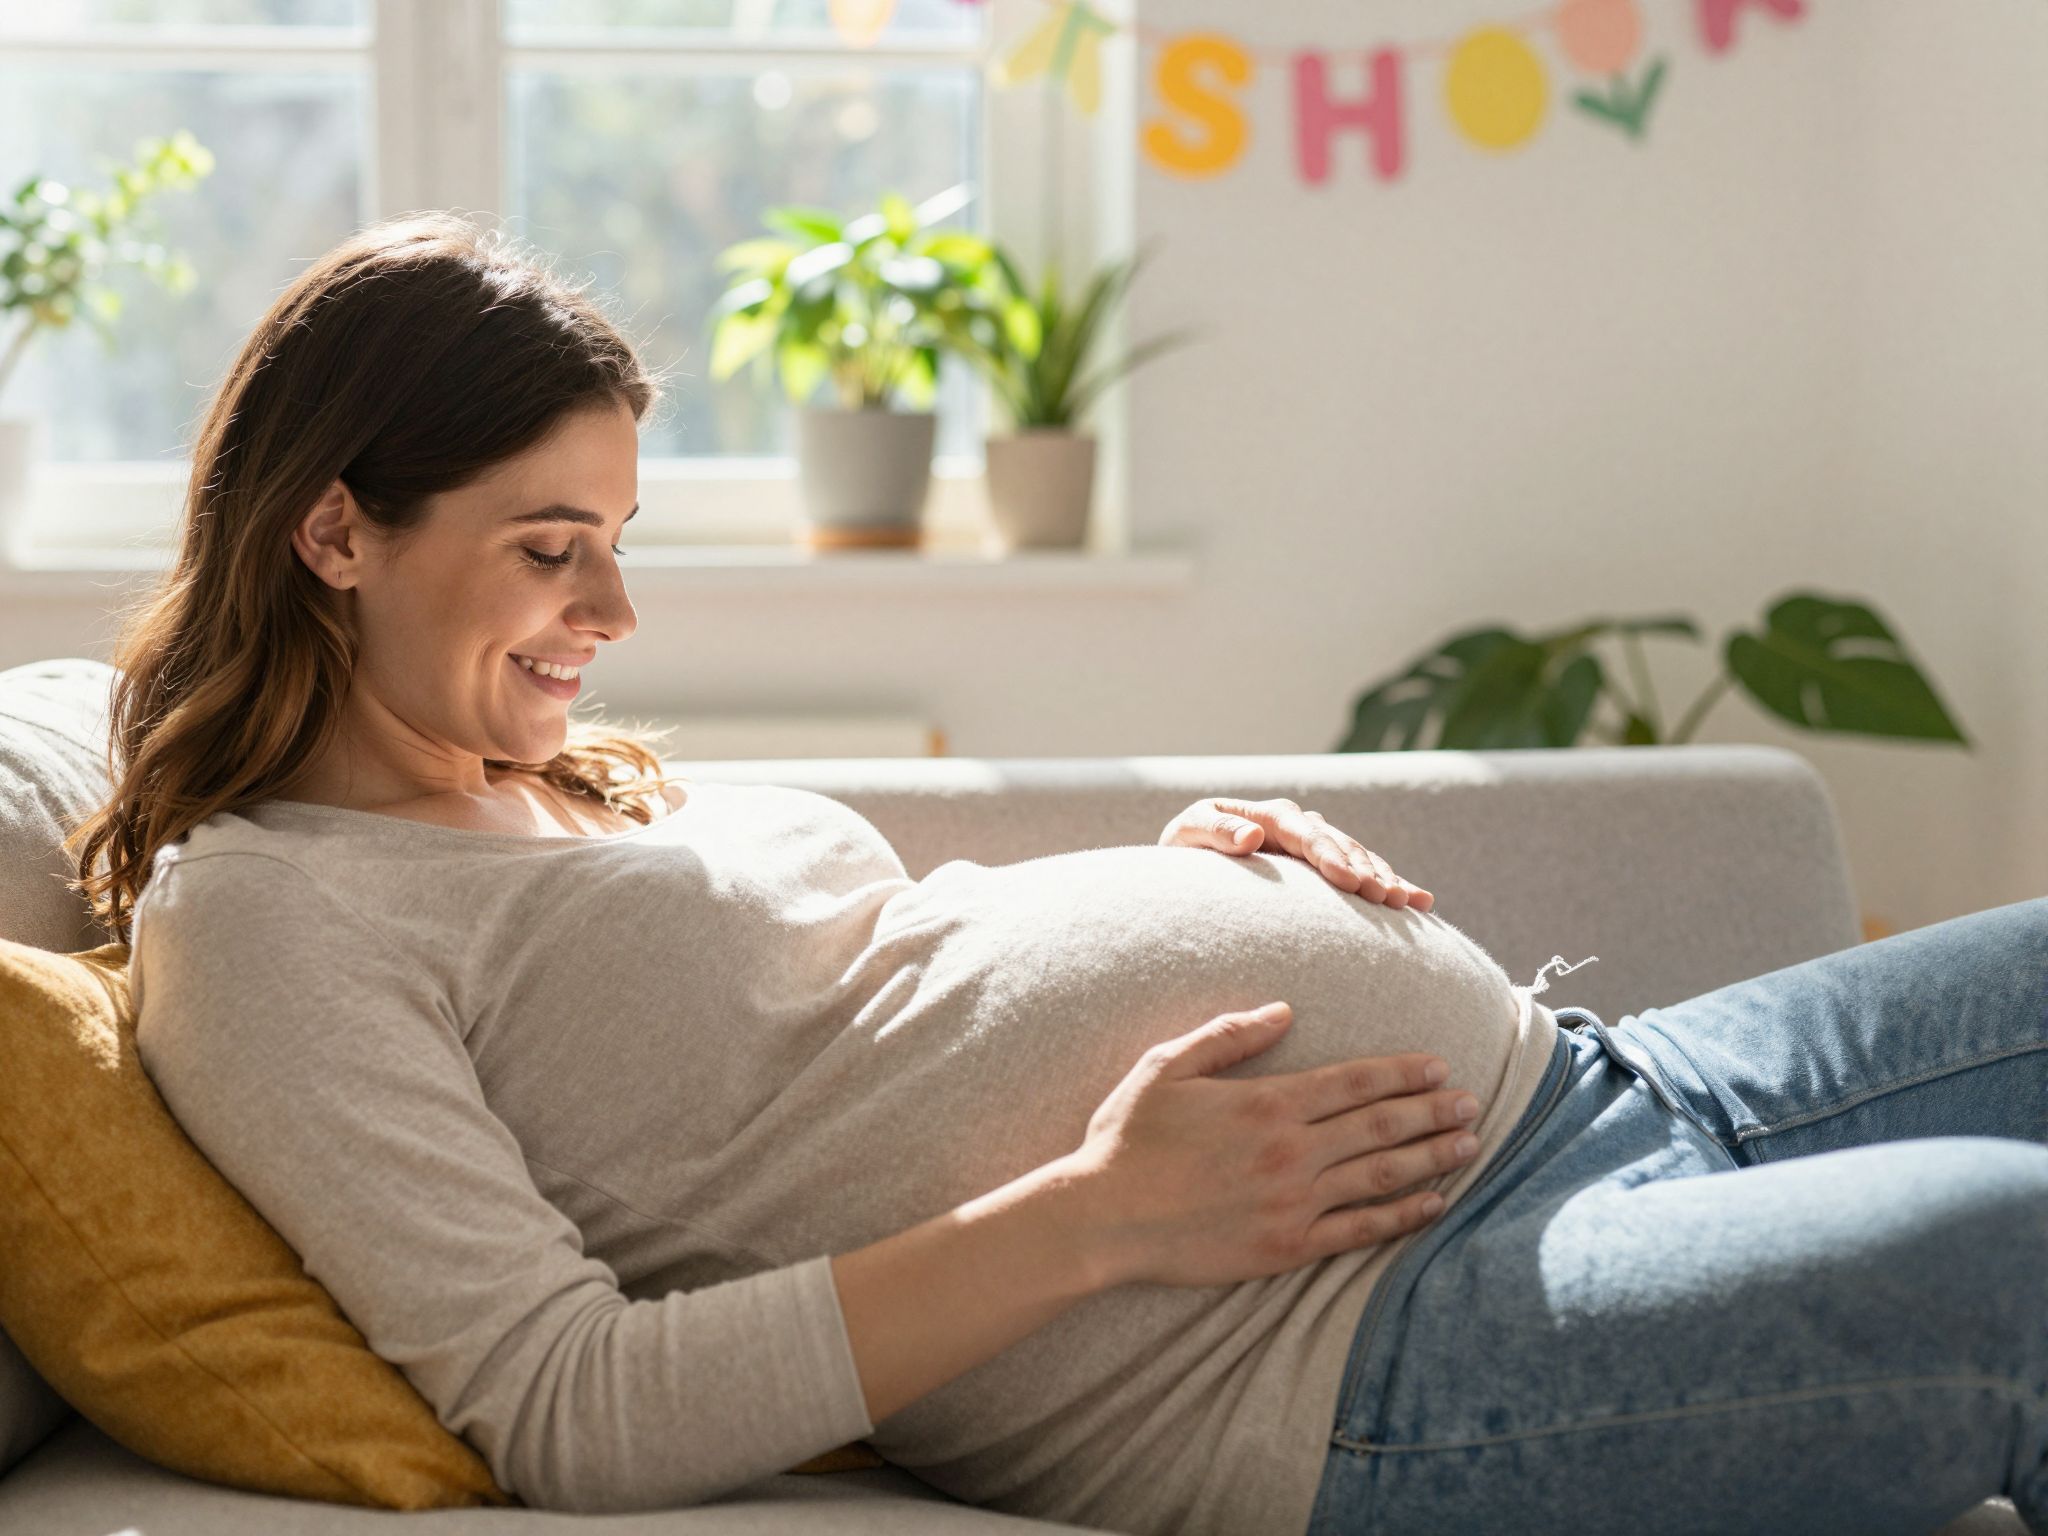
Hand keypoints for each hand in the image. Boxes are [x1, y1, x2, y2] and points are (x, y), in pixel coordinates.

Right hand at [1068, 1000, 1481, 1289]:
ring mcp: (1294, 1202)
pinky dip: (1403, 1216)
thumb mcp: (1167, 1066)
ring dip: (1432, 1158)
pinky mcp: (1286, 1247)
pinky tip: (1434, 1204)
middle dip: (1433, 1111)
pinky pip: (1359, 1230)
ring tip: (1469, 1145)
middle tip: (1472, 1102)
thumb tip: (1284, 1010)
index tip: (1440, 1067)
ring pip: (1382, 1176)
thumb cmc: (1128, 1137)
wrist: (1103, 1218)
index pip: (1356, 1081)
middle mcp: (1292, 1151)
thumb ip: (1229, 1034)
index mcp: (1268, 1102)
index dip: (1404, 1072)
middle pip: (1382, 1125)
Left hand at [1158, 797, 1434, 910]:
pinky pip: (1365, 873)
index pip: (1305, 834)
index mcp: (1269, 816)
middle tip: (1386, 899)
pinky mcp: (1326, 866)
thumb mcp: (1188, 835)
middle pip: (1340, 846)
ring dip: (1385, 879)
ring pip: (1360, 859)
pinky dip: (1393, 884)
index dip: (1329, 856)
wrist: (1190, 861)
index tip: (1348, 881)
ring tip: (1408, 903)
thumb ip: (1216, 831)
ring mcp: (1316, 844)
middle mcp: (1299, 826)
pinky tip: (1422, 902)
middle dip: (1365, 871)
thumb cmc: (1184, 850)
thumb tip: (1252, 835)